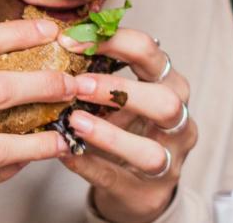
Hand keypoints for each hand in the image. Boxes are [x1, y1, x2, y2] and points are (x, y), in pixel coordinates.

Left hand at [58, 29, 196, 222]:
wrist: (134, 181)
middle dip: (120, 90)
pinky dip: (88, 164)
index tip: (71, 41)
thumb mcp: (116, 95)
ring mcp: (168, 161)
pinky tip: (65, 151)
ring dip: (109, 134)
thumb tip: (55, 39)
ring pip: (150, 151)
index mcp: (169, 84)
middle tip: (78, 85)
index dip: (113, 41)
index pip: (151, 52)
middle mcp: (177, 122)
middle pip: (165, 101)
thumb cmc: (123, 125)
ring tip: (74, 121)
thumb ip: (96, 70)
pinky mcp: (146, 193)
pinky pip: (117, 178)